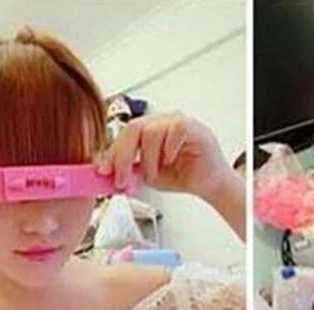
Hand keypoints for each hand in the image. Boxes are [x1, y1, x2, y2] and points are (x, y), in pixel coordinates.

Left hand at [96, 113, 231, 198]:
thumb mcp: (149, 176)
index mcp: (148, 129)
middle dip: (122, 156)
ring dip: (147, 159)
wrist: (210, 184)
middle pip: (132, 128)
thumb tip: (109, 174)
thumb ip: (131, 171)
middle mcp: (161, 121)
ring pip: (150, 131)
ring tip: (153, 176)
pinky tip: (170, 162)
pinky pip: (175, 131)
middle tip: (121, 179)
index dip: (111, 153)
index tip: (103, 172)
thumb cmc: (183, 175)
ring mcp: (177, 122)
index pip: (124, 135)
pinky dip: (168, 149)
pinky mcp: (193, 128)